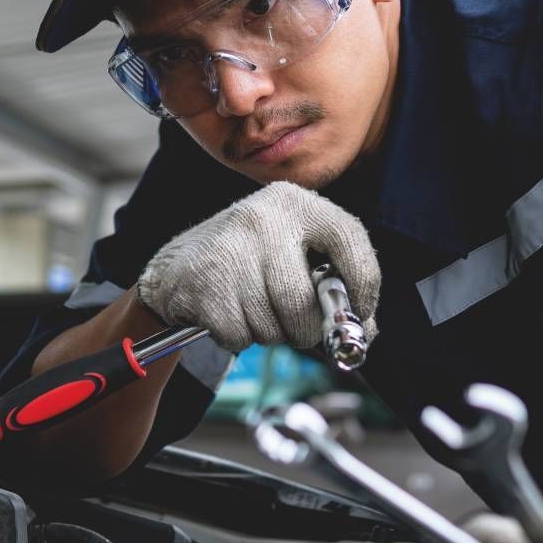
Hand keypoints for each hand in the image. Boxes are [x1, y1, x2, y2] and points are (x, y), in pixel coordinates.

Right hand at [136, 183, 379, 352]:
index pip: (349, 238)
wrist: (178, 267)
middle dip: (305, 329)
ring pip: (272, 325)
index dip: (364, 284)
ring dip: (270, 334)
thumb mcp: (293, 255)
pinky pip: (240, 336)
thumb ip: (334, 288)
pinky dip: (240, 338)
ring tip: (254, 310)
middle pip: (302, 301)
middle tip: (298, 328)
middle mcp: (263, 218)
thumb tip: (365, 334)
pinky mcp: (205, 283)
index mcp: (294, 203)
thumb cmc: (251, 265)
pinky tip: (229, 313)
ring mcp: (230, 250)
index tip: (361, 312)